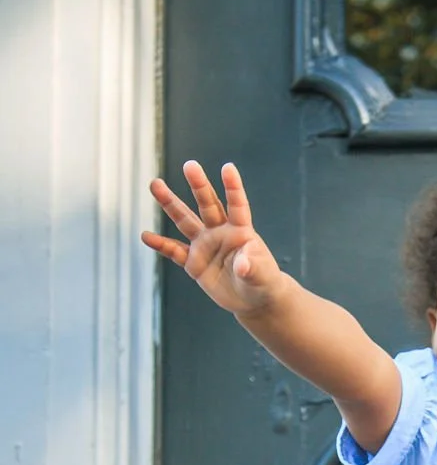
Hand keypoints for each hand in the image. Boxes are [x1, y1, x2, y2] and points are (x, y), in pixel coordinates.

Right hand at [141, 161, 283, 315]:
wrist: (253, 299)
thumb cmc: (263, 282)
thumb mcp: (262, 275)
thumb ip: (252, 266)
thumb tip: (243, 266)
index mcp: (241, 230)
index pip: (237, 205)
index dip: (233, 187)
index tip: (228, 167)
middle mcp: (220, 232)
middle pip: (207, 204)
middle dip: (199, 185)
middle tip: (190, 165)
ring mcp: (205, 245)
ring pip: (185, 220)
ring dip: (170, 204)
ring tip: (155, 184)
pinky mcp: (194, 262)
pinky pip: (174, 251)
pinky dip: (161, 245)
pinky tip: (146, 236)